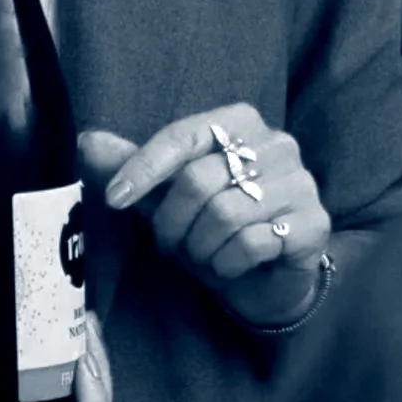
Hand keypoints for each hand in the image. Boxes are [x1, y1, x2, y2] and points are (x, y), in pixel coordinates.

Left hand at [81, 106, 332, 327]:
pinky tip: (232, 266)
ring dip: (200, 248)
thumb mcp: (167, 199)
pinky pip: (253, 243)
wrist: (265, 280)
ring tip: (204, 255)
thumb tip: (86, 140)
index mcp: (241, 122)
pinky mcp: (315, 223)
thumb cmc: (213, 230)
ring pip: (225, 215)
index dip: (143, 168)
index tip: (114, 198)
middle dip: (172, 223)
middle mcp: (278, 144)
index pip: (182, 136)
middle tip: (170, 245)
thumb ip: (131, 167)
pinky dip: (228, 264)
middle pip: (199, 181)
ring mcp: (302, 182)